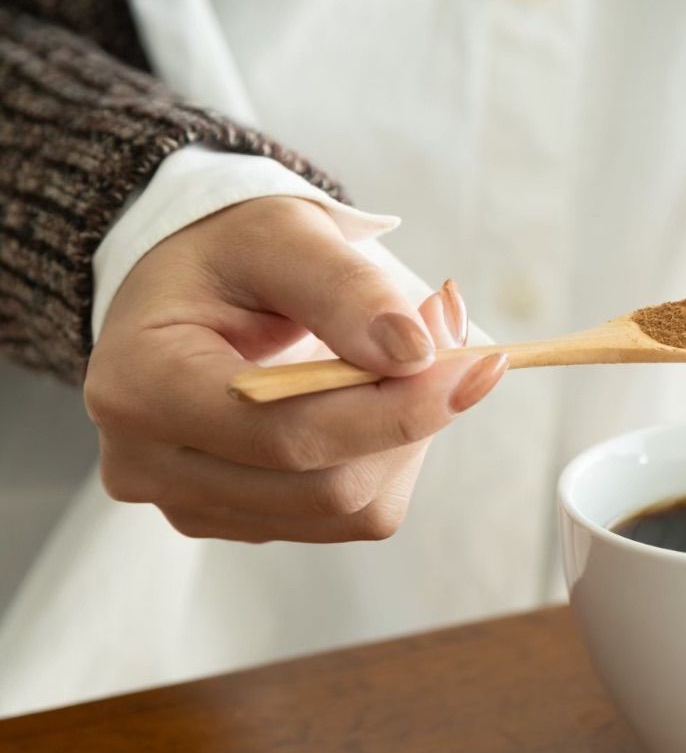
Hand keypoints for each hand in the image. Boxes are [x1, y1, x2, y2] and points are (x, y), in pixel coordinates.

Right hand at [85, 196, 506, 541]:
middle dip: (411, 419)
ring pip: (348, 510)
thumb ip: (345, 288)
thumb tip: (416, 351)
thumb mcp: (282, 235)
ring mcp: (187, 503)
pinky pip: (344, 515)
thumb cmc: (231, 252)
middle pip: (326, 487)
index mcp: (141, 386)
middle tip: (453, 343)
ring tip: (408, 358)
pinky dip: (385, 458)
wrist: (189, 282)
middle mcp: (148, 464)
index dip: (397, 409)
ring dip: (405, 439)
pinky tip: (375, 398)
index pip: (287, 435)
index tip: (477, 362)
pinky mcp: (233, 518)